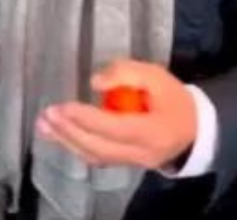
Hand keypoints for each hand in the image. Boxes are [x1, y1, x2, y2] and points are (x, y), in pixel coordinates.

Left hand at [35, 59, 197, 169]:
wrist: (194, 127)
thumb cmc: (172, 97)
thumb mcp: (155, 75)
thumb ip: (126, 73)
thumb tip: (95, 82)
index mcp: (155, 132)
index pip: (117, 129)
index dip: (89, 119)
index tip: (65, 106)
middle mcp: (143, 154)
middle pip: (101, 148)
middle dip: (70, 132)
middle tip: (48, 115)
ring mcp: (133, 162)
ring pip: (95, 156)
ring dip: (66, 140)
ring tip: (43, 125)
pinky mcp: (124, 162)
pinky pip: (96, 157)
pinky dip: (74, 145)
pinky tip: (55, 134)